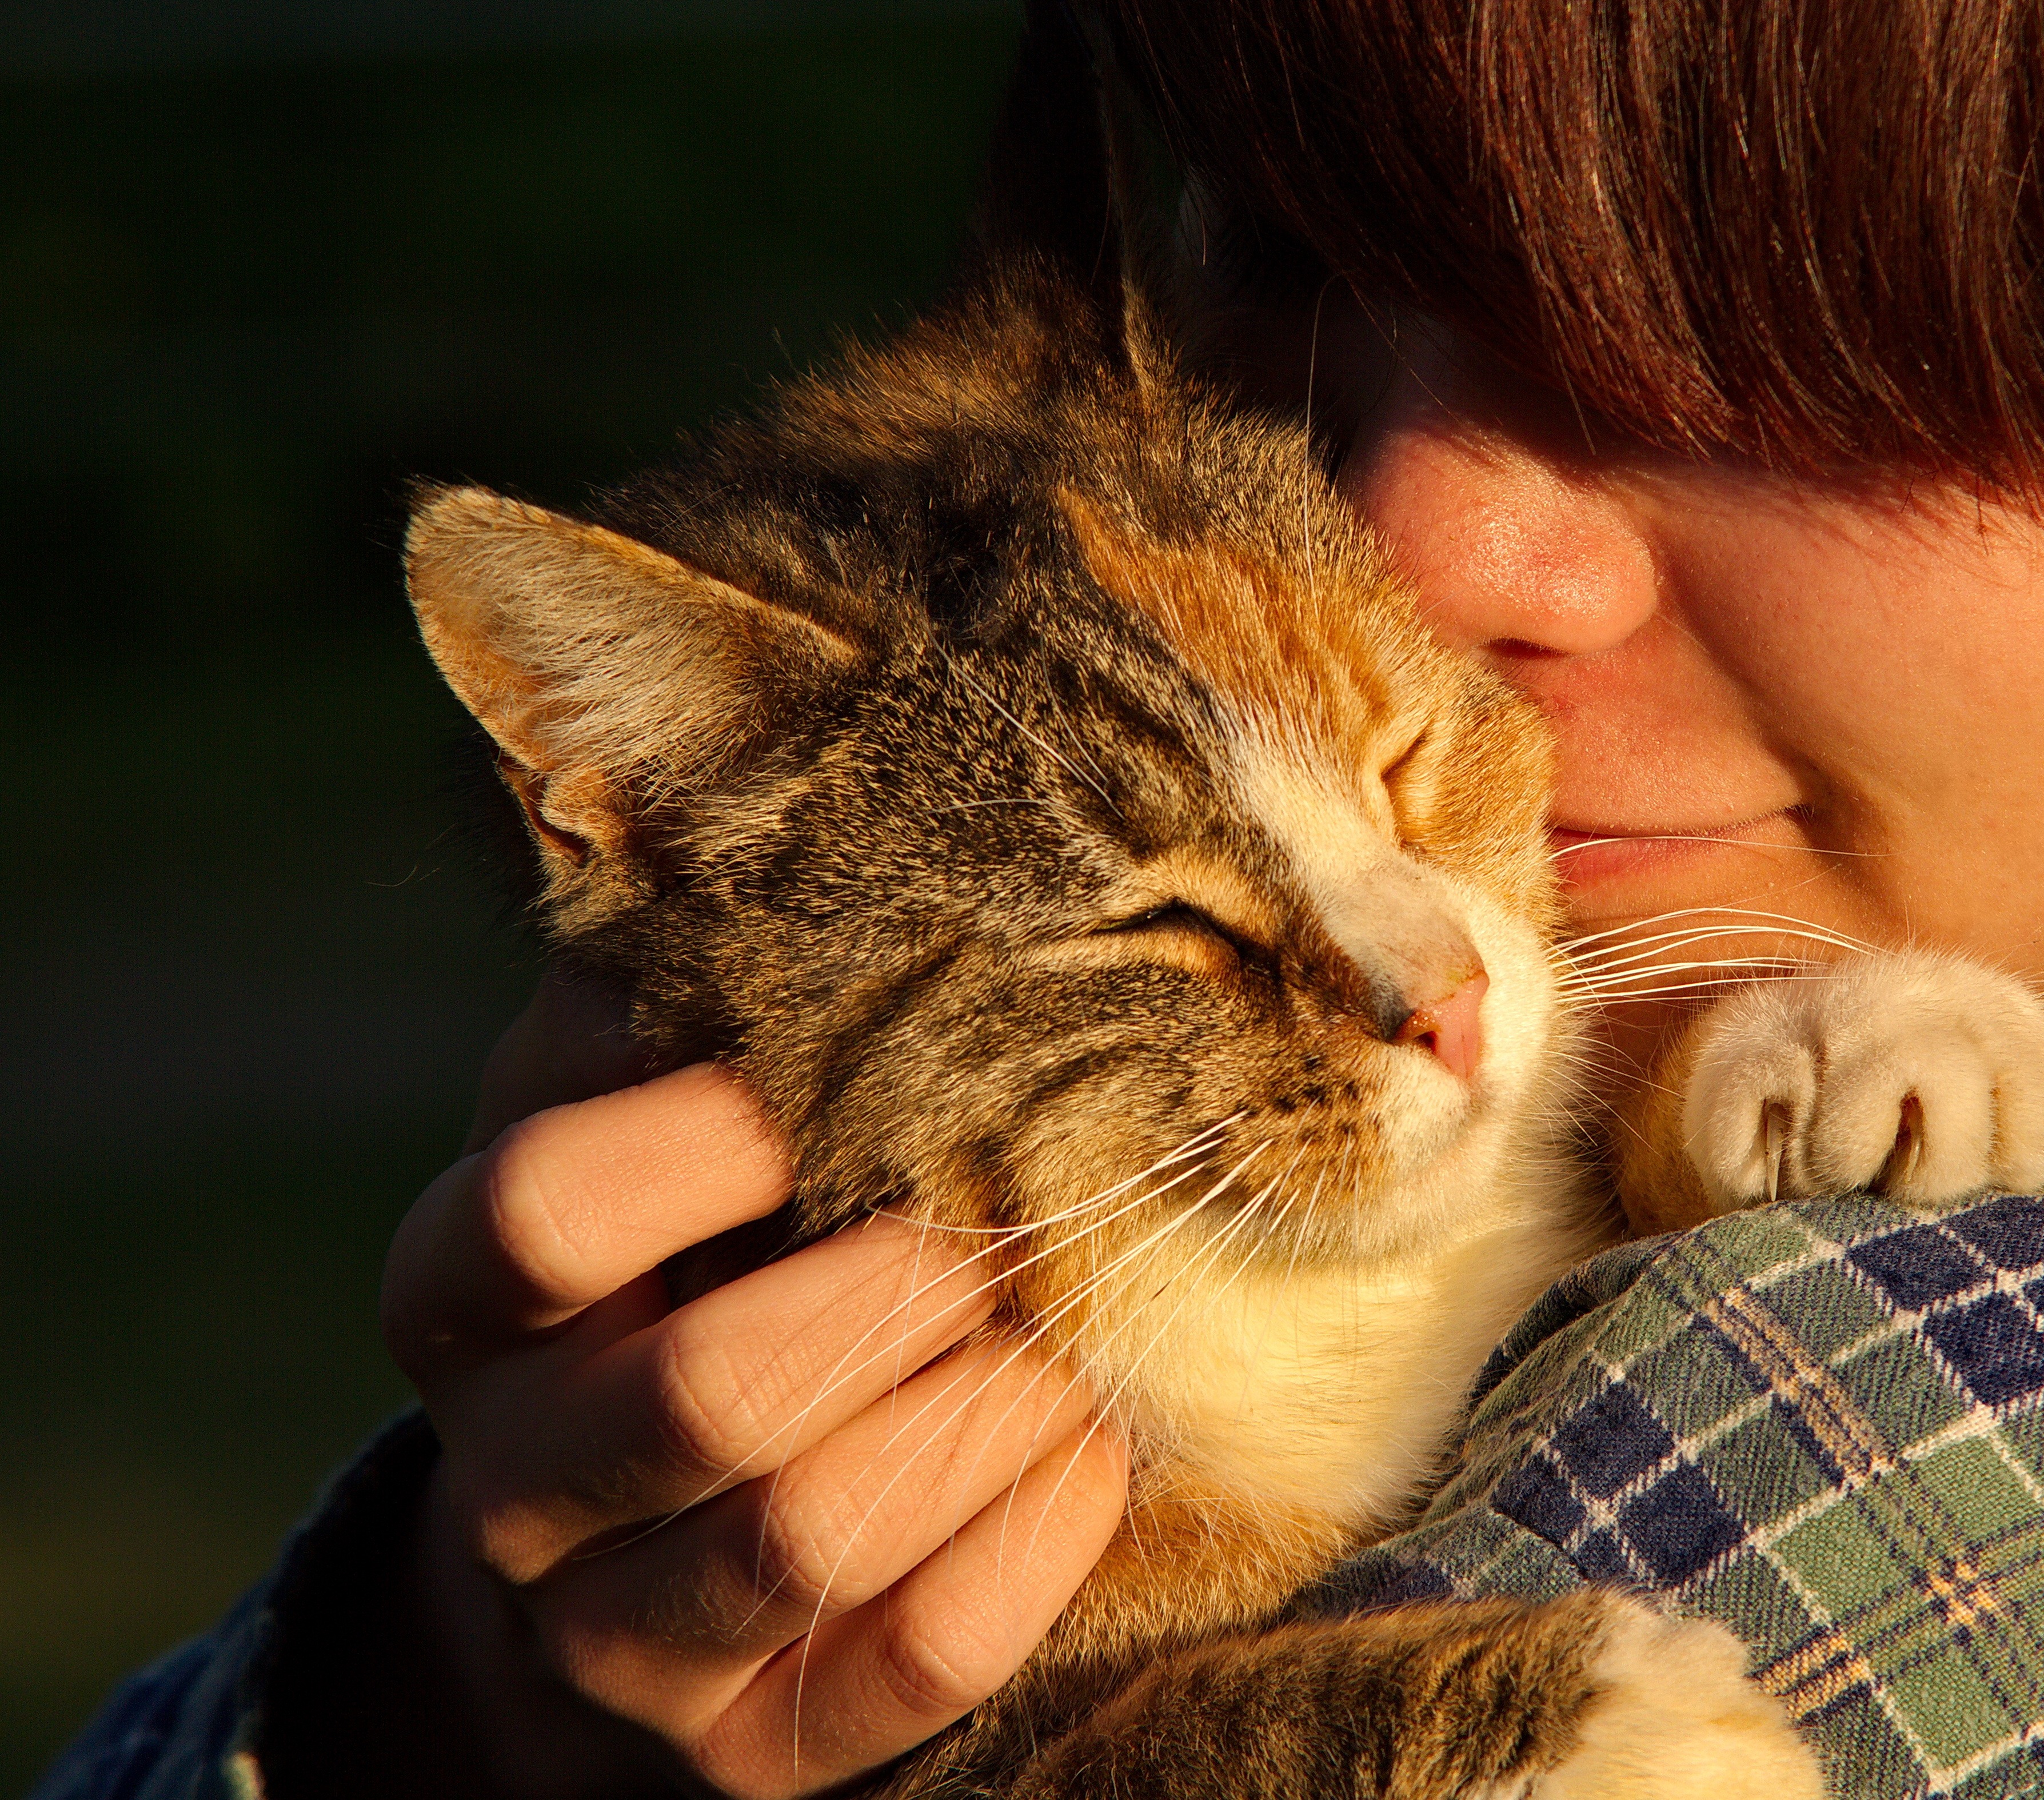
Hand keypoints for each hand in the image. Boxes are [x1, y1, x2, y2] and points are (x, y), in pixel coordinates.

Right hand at [380, 974, 1127, 1797]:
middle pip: (705, 1391)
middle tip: (1000, 1218)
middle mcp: (515, 1482)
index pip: (542, 1211)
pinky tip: (1090, 1445)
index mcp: (463, 1297)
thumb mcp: (637, 1121)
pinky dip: (1033, 1539)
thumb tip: (822, 827)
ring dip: (979, 1409)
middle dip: (893, 1291)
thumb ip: (689, 1006)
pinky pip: (918, 1658)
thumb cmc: (671, 1258)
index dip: (705, 1140)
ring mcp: (620, 1638)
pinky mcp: (750, 1748)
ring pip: (812, 1535)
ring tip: (1063, 1326)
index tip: (838, 1087)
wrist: (618, 1540)